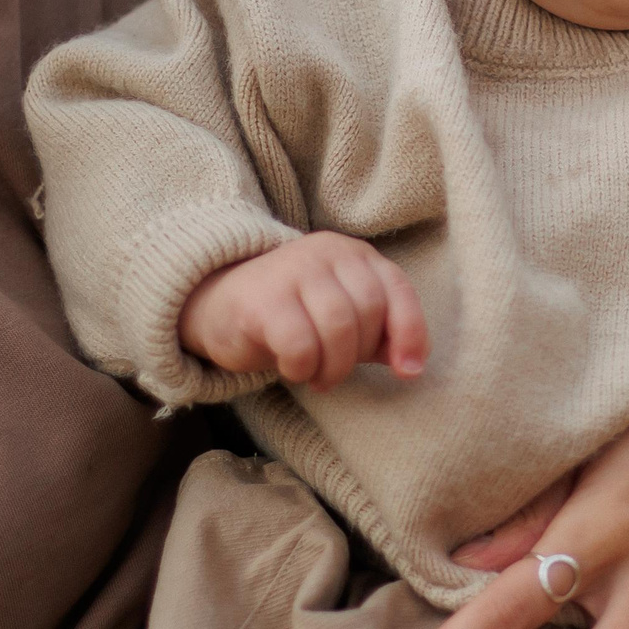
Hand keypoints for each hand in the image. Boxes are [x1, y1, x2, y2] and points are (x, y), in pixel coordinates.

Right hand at [176, 232, 429, 388]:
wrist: (216, 303)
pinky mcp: (262, 300)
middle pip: (368, 312)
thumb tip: (412, 366)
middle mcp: (325, 253)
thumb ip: (378, 334)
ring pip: (339, 328)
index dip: (411, 333)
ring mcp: (292, 271)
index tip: (408, 372)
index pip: (398, 289)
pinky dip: (302, 368)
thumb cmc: (290, 315)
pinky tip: (292, 368)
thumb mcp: (340, 316)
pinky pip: (301, 345)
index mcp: (353, 254)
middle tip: (336, 371)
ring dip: (333, 367)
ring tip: (317, 375)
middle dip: (358, 355)